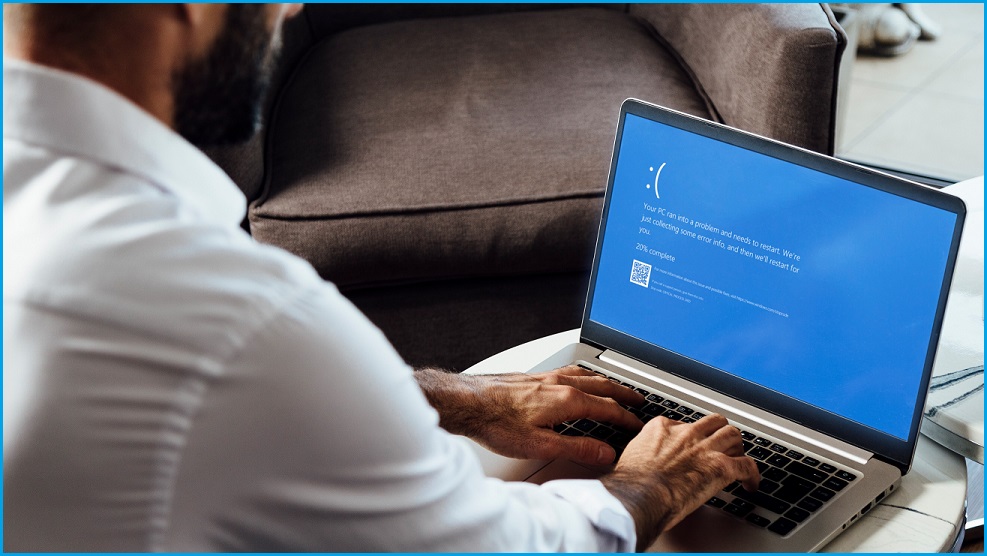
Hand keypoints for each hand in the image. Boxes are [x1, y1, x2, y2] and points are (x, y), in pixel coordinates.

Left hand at [415, 366, 644, 465]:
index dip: (626, 418)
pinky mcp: (533, 376)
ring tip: (615, 387)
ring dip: (606, 382)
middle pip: (602, 386)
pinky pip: (569, 371)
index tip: (638, 425)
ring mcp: (546, 376)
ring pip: (586, 375)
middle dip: (623, 393)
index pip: (608, 409)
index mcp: (566, 400)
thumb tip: (605, 453)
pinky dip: (585, 375)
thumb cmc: (496, 423)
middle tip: (638, 399)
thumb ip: (576, 448)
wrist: (466, 402)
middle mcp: (559, 383)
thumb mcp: (540, 446)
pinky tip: (578, 379)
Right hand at [600, 414, 759, 550]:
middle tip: (721, 446)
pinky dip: (753, 475)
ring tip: (737, 459)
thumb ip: (643, 452)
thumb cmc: (631, 483)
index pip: (685, 423)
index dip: (692, 436)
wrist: (639, 495)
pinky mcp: (721, 467)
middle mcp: (687, 433)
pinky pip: (748, 466)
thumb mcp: (632, 456)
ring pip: (733, 435)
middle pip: (714, 422)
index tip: (692, 446)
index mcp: (663, 428)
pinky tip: (751, 484)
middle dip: (720, 433)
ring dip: (737, 448)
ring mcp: (705, 448)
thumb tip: (642, 463)